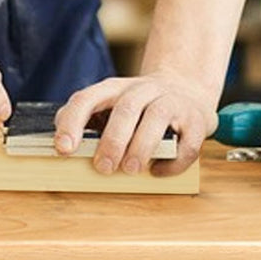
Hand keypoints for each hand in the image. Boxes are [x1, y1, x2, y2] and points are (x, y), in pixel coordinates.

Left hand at [53, 70, 215, 177]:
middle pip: (127, 107)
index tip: (63, 149)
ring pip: (158, 115)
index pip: (88, 98)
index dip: (73, 122)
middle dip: (113, 139)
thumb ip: (86, 122)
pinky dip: (173, 161)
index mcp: (116, 88)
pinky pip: (188, 140)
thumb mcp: (111, 107)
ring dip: (142, 145)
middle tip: (104, 167)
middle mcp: (145, 89)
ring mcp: (173, 101)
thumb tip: (64, 149)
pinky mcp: (197, 119)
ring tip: (131, 169)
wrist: (187, 90)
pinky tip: (159, 171)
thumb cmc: (140, 110)